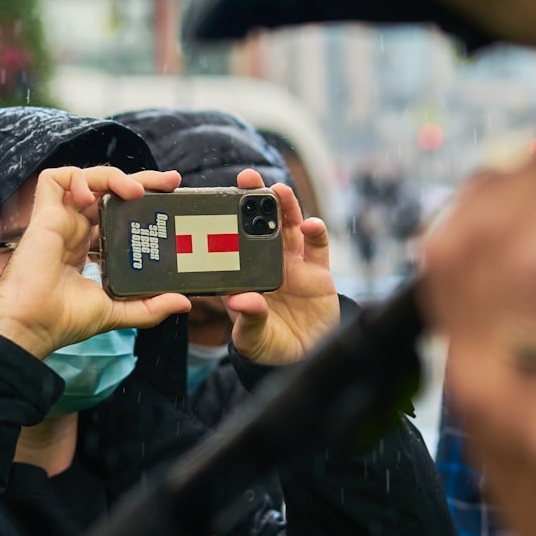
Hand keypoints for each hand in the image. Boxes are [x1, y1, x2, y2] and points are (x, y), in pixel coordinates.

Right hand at [0, 166, 192, 358]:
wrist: (33, 325)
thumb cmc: (64, 321)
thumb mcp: (117, 311)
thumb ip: (150, 307)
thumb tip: (184, 302)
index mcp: (89, 249)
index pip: (119, 215)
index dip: (142, 205)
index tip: (171, 201)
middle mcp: (75, 231)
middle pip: (109, 193)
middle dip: (141, 180)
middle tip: (172, 182)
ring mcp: (60, 221)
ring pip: (87, 180)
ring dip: (114, 177)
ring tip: (137, 191)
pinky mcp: (44, 216)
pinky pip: (54, 179)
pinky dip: (77, 178)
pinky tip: (92, 195)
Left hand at [226, 168, 339, 364]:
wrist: (303, 357)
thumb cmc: (269, 346)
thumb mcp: (252, 339)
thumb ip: (248, 320)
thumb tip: (242, 301)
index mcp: (243, 275)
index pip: (231, 243)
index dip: (225, 221)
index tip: (217, 201)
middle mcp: (266, 262)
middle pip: (260, 225)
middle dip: (254, 200)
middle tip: (247, 178)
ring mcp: (292, 264)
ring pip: (289, 227)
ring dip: (285, 207)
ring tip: (279, 191)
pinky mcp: (317, 271)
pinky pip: (317, 246)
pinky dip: (316, 232)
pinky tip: (311, 224)